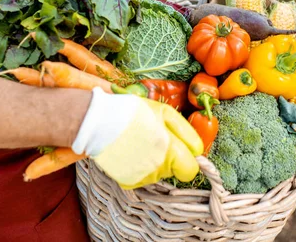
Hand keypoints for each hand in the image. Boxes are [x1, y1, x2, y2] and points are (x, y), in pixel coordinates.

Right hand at [72, 88, 203, 188]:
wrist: (96, 122)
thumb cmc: (133, 112)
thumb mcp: (165, 113)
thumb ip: (186, 133)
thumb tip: (198, 151)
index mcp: (169, 150)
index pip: (190, 171)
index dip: (187, 159)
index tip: (180, 149)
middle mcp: (156, 168)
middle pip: (174, 171)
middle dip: (170, 157)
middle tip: (154, 139)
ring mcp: (141, 177)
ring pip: (159, 174)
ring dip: (154, 161)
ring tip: (139, 142)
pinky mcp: (128, 182)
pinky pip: (144, 177)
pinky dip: (140, 167)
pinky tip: (131, 151)